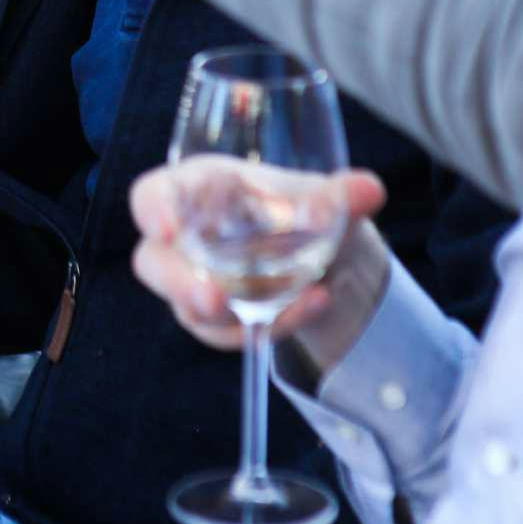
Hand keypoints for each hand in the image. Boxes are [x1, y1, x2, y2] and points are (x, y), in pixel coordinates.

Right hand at [129, 164, 391, 360]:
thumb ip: (339, 195)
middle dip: (179, 284)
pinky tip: (314, 304)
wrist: (316, 249)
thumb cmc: (296, 206)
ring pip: (189, 307)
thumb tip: (369, 191)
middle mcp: (185, 237)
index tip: (166, 226)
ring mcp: (194, 282)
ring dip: (233, 315)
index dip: (153, 209)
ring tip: (296, 301)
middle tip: (212, 299)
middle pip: (154, 263)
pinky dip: (272, 325)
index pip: (153, 196)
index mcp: (197, 189)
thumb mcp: (319, 197)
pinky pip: (229, 333)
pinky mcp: (214, 319)